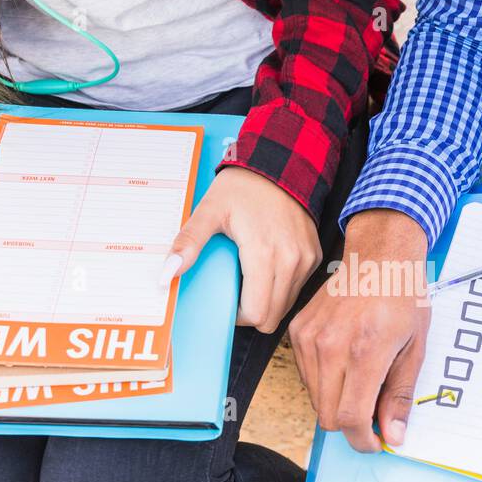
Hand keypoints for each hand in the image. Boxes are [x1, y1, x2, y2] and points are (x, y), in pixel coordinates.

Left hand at [168, 167, 321, 333]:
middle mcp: (291, 261)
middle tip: (236, 293)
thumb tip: (167, 272)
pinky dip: (282, 287)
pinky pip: (298, 287)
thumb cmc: (243, 186)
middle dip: (252, 313)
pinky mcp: (314, 256)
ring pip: (287, 305)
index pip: (257, 314)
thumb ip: (189, 242)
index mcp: (264, 254)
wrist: (280, 164)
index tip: (227, 302)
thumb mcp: (210, 210)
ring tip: (251, 278)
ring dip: (268, 301)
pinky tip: (268, 268)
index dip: (238, 316)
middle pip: (273, 317)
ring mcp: (306, 260)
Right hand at [289, 209, 429, 452]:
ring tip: (362, 378)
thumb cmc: (403, 298)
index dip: (362, 440)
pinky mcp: (298, 331)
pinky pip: (307, 375)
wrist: (379, 256)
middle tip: (374, 414)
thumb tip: (393, 435)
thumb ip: (400, 396)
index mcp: (365, 352)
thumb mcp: (415, 349)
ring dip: (337, 401)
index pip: (350, 418)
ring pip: (315, 398)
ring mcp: (309, 338)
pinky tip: (346, 360)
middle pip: (328, 416)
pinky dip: (325, 380)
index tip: (375, 443)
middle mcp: (331, 347)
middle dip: (351, 425)